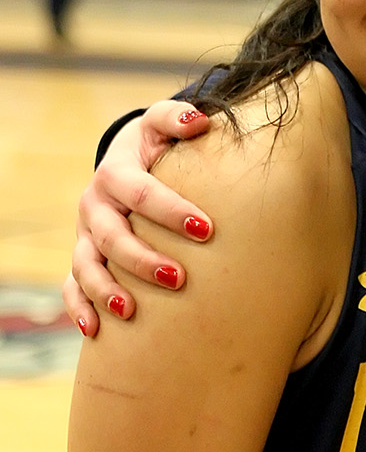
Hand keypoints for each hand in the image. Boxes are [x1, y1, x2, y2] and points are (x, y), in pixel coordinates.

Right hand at [65, 101, 213, 336]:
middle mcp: (94, 206)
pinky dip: (79, 309)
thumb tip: (200, 122)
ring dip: (106, 290)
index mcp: (115, 173)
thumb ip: (178, 119)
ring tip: (131, 312)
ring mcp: (85, 236)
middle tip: (179, 278)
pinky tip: (95, 332)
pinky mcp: (83, 258)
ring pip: (86, 266)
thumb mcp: (162, 125)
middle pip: (112, 236)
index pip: (141, 193)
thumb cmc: (155, 147)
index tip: (207, 229)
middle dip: (143, 259)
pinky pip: (71, 287)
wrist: (128, 162)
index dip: (172, 211)